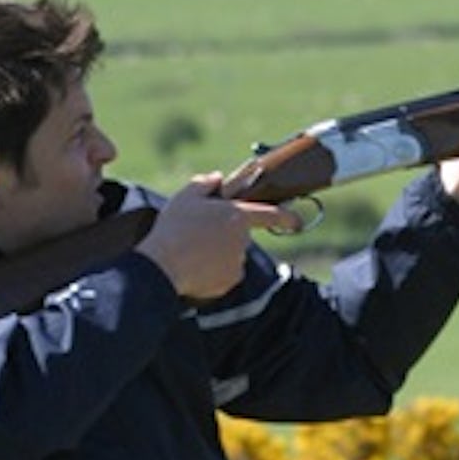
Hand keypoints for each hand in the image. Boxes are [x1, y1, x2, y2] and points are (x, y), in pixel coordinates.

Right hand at [136, 173, 298, 299]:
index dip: (287, 217)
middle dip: (224, 235)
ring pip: (231, 256)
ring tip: (190, 252)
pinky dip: (212, 272)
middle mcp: (242, 241)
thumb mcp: (185, 197)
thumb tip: (216, 178)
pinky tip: (193, 267)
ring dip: (217, 254)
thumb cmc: (173, 228)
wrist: (161, 266)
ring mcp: (237, 263)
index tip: (298, 222)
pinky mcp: (228, 282)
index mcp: (236, 216)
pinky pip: (224, 275)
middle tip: (198, 235)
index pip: (270, 215)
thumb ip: (204, 184)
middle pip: (239, 236)